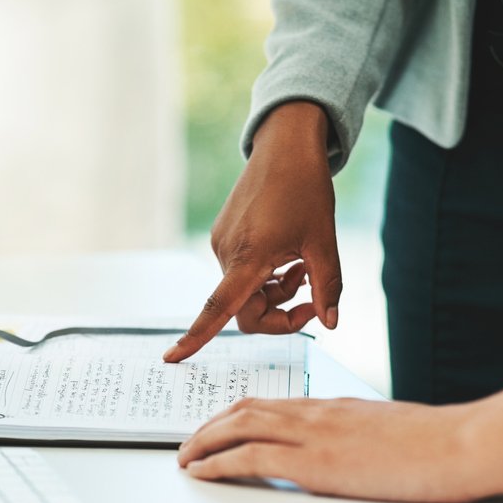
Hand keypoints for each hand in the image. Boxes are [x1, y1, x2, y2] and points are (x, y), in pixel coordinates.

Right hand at [163, 101, 341, 362]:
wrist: (286, 145)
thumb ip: (327, 287)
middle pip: (246, 310)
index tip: (172, 358)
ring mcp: (222, 243)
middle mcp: (226, 252)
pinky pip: (243, 272)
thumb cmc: (306, 189)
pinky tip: (287, 252)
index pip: (218, 308)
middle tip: (313, 300)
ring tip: (302, 265)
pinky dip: (267, 275)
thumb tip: (330, 322)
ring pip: (247, 292)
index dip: (196, 336)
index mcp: (249, 256)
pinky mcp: (224, 235)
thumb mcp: (325, 242)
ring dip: (277, 291)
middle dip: (279, 312)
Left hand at [177, 397, 490, 502]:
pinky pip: (251, 457)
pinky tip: (201, 474)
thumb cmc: (441, 446)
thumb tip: (351, 460)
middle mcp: (317, 413)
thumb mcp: (392, 438)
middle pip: (245, 410)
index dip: (235, 415)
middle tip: (187, 445)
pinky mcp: (316, 462)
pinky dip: (218, 463)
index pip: (271, 404)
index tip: (217, 428)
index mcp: (335, 408)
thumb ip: (361, 443)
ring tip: (183, 459)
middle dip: (209, 428)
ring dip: (202, 443)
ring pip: (239, 426)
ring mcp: (315, 434)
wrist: (464, 444)